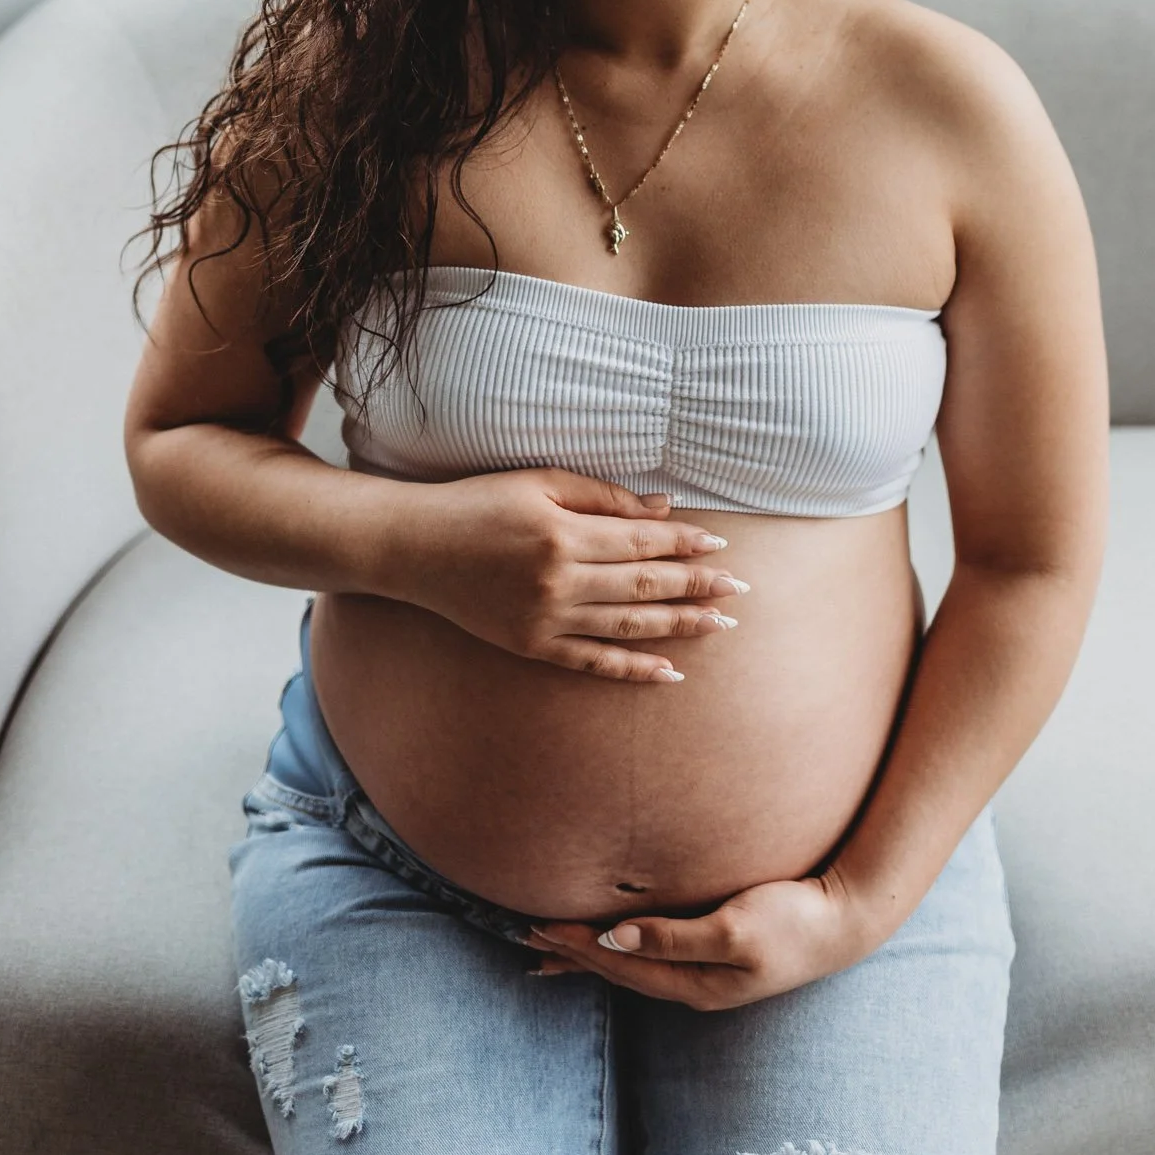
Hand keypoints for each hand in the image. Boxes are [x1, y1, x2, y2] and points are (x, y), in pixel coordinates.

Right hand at [382, 467, 747, 682]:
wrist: (416, 548)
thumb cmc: (479, 503)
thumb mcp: (539, 483)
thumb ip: (603, 497)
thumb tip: (662, 509)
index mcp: (563, 534)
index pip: (642, 541)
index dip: (685, 542)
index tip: (720, 544)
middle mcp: (559, 582)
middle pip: (644, 587)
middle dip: (696, 586)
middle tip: (739, 589)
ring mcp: (546, 620)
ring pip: (628, 628)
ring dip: (679, 627)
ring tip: (720, 625)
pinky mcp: (533, 646)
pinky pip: (593, 662)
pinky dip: (633, 668)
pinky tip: (669, 672)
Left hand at [526, 869, 884, 1008]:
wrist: (847, 919)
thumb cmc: (794, 920)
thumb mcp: (735, 929)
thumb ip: (674, 936)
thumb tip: (615, 938)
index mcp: (695, 982)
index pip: (620, 964)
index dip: (576, 946)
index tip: (537, 924)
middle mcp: (695, 984)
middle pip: (619, 971)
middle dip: (573, 955)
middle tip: (525, 937)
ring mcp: (707, 972)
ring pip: (634, 964)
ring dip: (591, 956)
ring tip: (551, 950)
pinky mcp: (719, 952)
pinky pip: (655, 953)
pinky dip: (623, 948)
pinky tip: (616, 942)